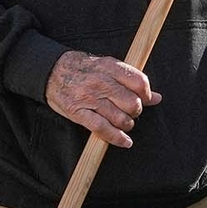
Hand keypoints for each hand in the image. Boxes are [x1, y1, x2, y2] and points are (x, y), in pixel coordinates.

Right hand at [44, 51, 161, 147]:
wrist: (50, 70)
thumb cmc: (81, 68)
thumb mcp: (105, 66)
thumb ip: (130, 80)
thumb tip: (156, 97)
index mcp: (108, 66)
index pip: (138, 82)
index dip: (146, 94)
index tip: (146, 99)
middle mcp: (100, 82)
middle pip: (132, 103)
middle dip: (135, 111)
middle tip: (131, 111)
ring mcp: (88, 98)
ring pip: (119, 118)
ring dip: (127, 125)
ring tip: (124, 123)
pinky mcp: (78, 112)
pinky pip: (102, 129)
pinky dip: (116, 138)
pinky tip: (124, 141)